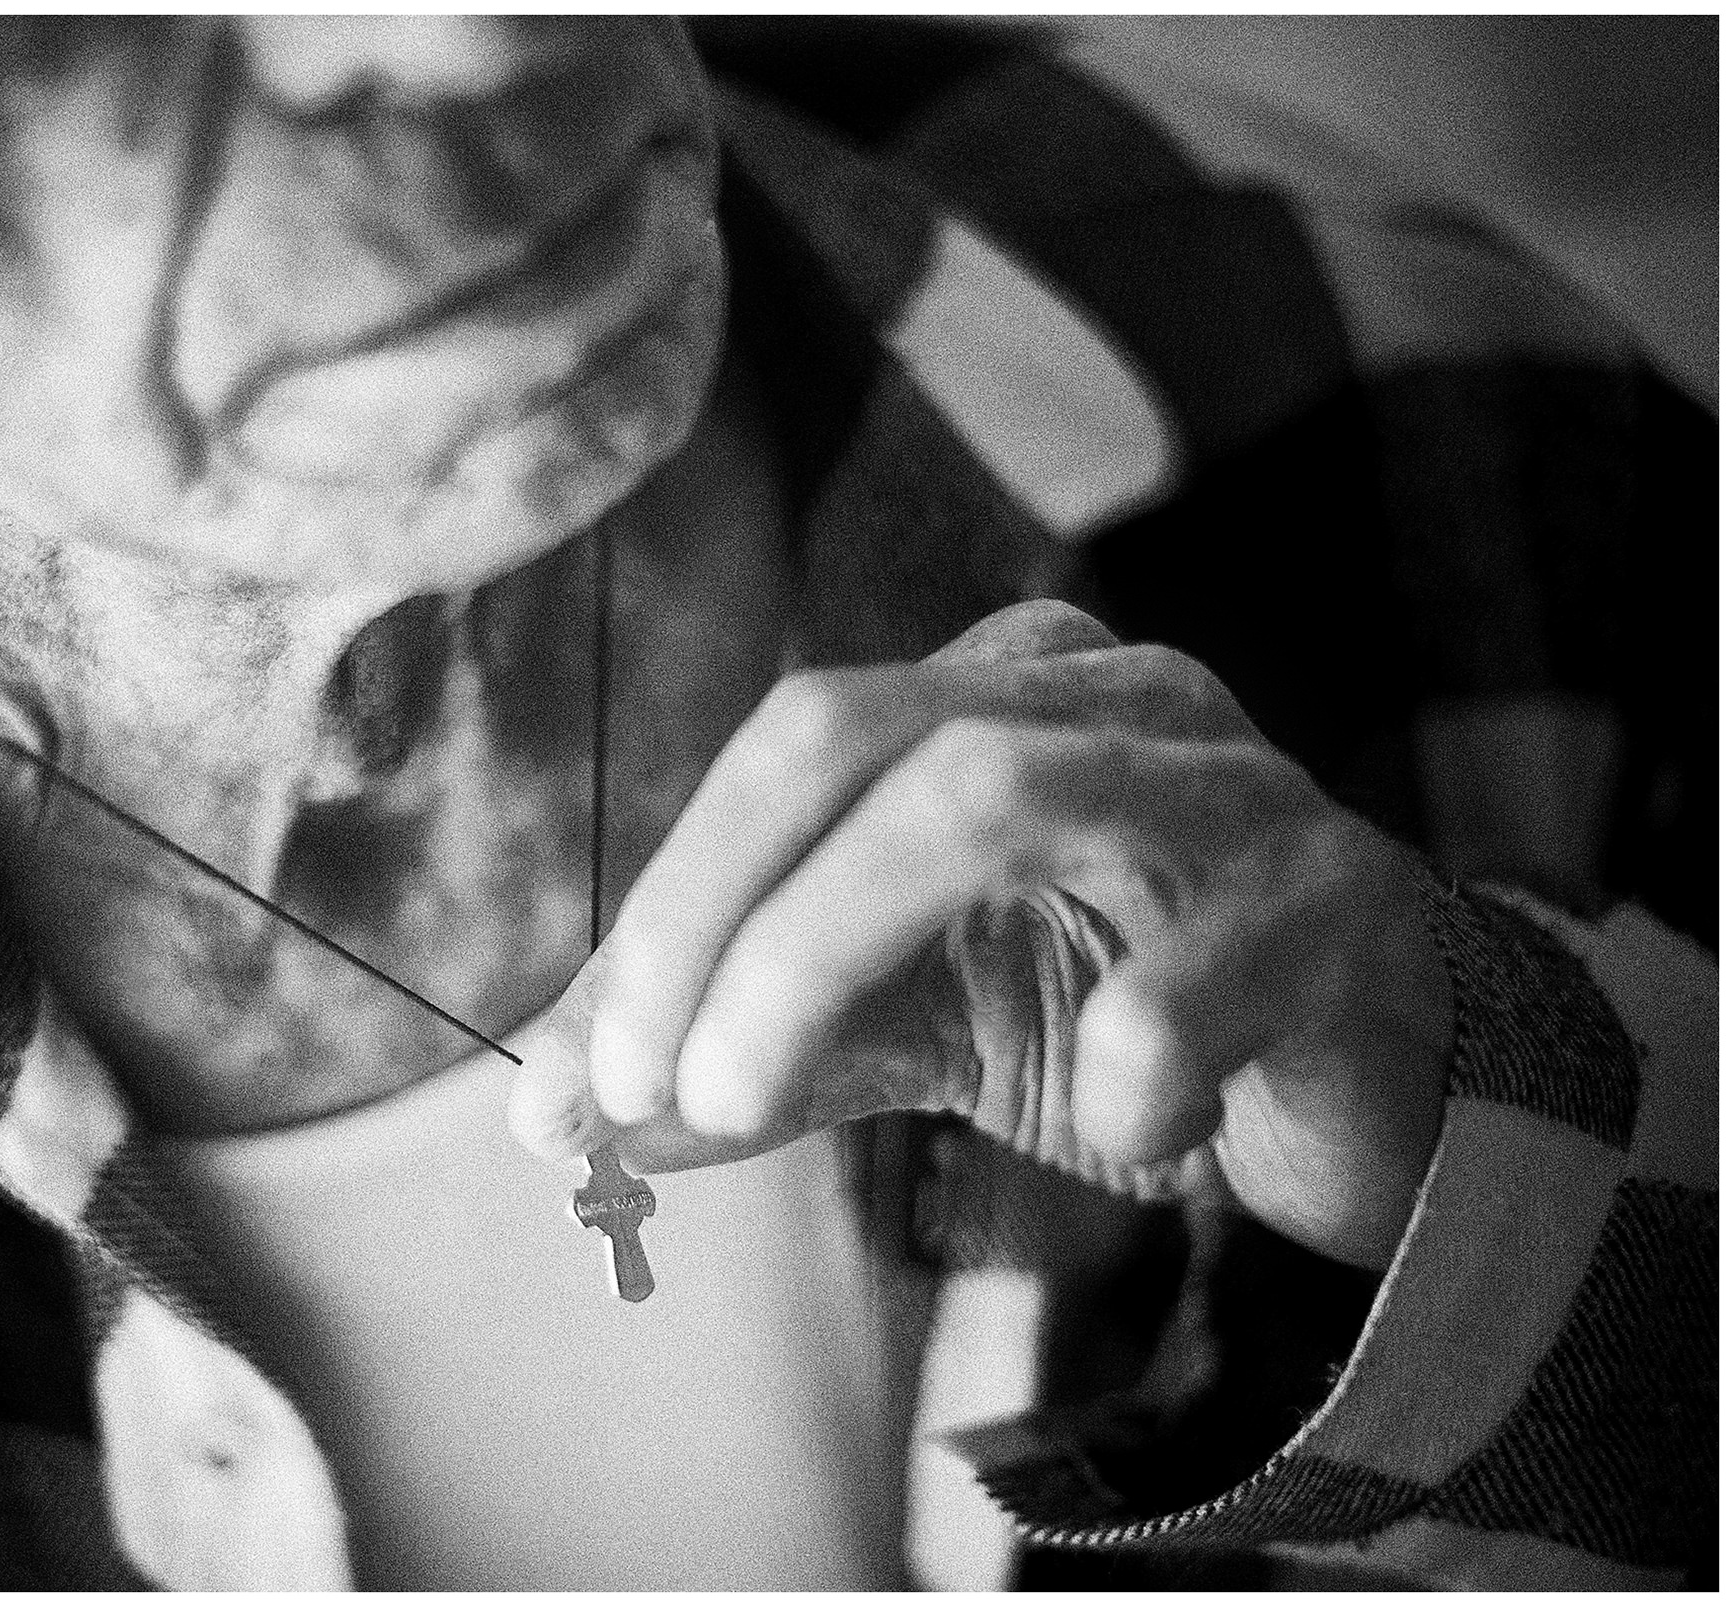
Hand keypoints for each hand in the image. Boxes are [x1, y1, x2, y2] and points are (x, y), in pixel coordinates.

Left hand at [509, 601, 1452, 1269]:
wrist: (1377, 1089)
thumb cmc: (1123, 1019)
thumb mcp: (901, 1025)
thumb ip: (743, 1053)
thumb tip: (547, 1121)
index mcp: (989, 694)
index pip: (786, 747)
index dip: (664, 904)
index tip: (577, 1077)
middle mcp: (1101, 697)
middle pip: (851, 736)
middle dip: (712, 917)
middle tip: (645, 1086)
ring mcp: (1225, 785)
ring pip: (987, 799)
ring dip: (819, 962)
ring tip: (748, 1102)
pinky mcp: (1336, 906)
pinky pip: (1191, 976)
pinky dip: (1119, 1073)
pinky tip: (1125, 1135)